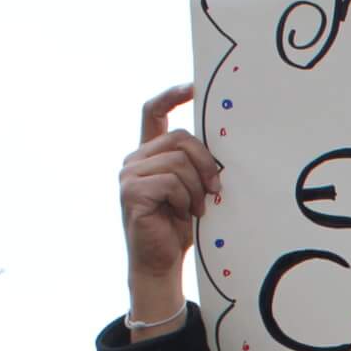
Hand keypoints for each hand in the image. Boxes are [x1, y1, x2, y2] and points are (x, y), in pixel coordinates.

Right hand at [120, 83, 220, 312]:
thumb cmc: (178, 228)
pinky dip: (186, 199)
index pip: (153, 111)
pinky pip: (172, 182)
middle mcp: (135, 159)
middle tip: (215, 189)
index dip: (172, 95)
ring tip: (197, 208)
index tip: (194, 87)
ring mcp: (129, 174)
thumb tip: (220, 146)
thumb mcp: (192, 189)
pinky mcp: (132, 191)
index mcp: (149, 154)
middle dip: (206, 163)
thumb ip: (195, 164)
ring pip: (179, 161)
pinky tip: (185, 214)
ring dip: (197, 188)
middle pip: (180, 138)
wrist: (160, 263)